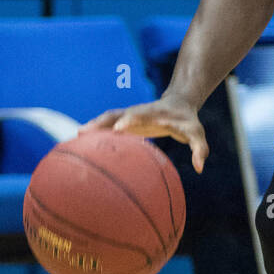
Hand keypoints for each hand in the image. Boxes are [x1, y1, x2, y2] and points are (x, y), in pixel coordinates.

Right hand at [80, 95, 208, 172]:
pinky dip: (94, 131)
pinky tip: (80, 143)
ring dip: (92, 126)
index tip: (119, 127)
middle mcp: (138, 112)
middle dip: (101, 121)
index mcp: (154, 113)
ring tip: (74, 137)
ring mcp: (129, 116)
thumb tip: (199, 168)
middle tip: (83, 131)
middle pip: (116, 114)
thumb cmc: (188, 121)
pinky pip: (106, 125)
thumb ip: (199, 149)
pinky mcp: (124, 122)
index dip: (130, 120)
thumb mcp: (197, 133)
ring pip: (107, 118)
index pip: (140, 114)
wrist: (179, 104)